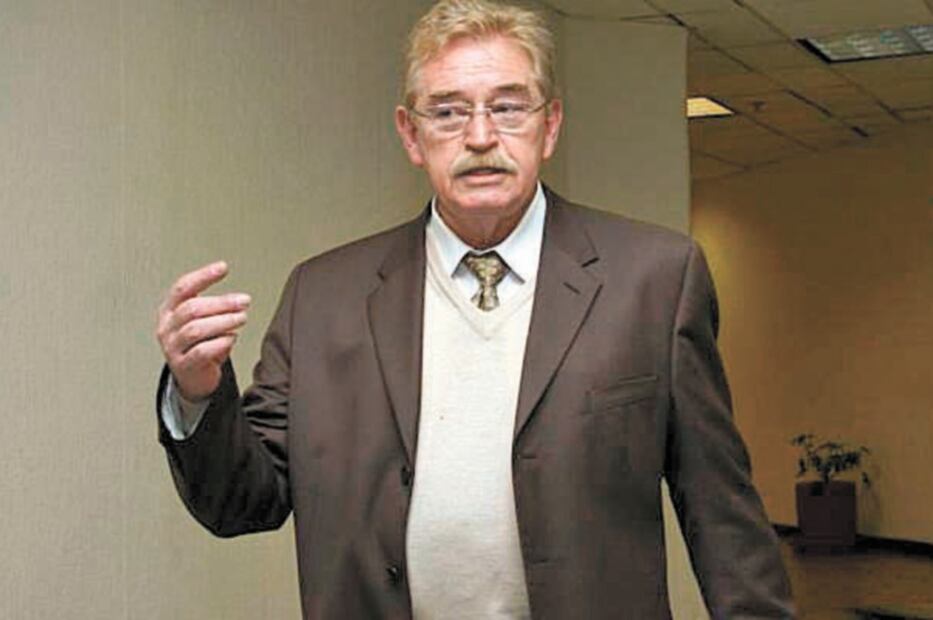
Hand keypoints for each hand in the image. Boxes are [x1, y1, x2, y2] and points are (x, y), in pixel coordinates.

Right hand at [156, 261, 250, 400]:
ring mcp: (172, 347)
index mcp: (169, 310)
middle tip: (244, 301)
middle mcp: (167, 327)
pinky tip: (232, 339)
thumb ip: (214, 308)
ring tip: (241, 318)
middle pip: (192, 308)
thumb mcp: (201, 320)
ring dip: (223, 321)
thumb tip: (238, 299)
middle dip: (222, 302)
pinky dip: (220, 343)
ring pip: (195, 329)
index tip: (223, 267)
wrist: (193, 377)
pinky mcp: (182, 365)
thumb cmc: (199, 343)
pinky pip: (201, 352)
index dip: (203, 276)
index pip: (182, 287)